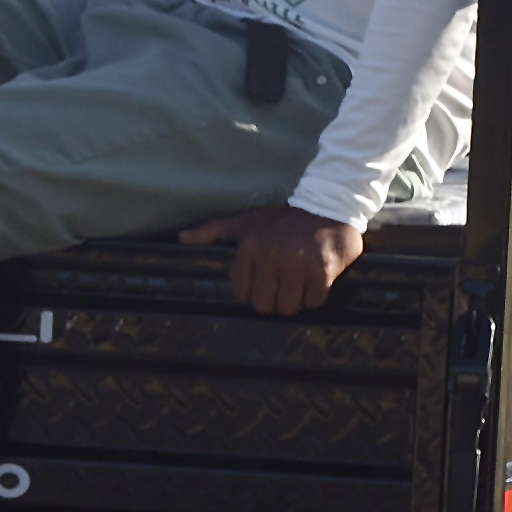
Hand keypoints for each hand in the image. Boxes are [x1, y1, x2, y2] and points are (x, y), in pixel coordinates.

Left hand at [180, 202, 368, 315]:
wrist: (329, 204)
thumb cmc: (283, 218)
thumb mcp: (246, 221)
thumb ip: (213, 230)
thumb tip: (182, 237)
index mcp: (250, 248)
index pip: (242, 294)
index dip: (255, 291)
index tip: (266, 279)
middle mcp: (271, 256)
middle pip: (264, 306)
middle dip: (275, 299)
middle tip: (285, 283)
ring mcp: (297, 264)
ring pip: (289, 307)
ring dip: (297, 299)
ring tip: (301, 280)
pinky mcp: (322, 270)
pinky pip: (314, 301)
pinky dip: (317, 295)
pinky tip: (319, 277)